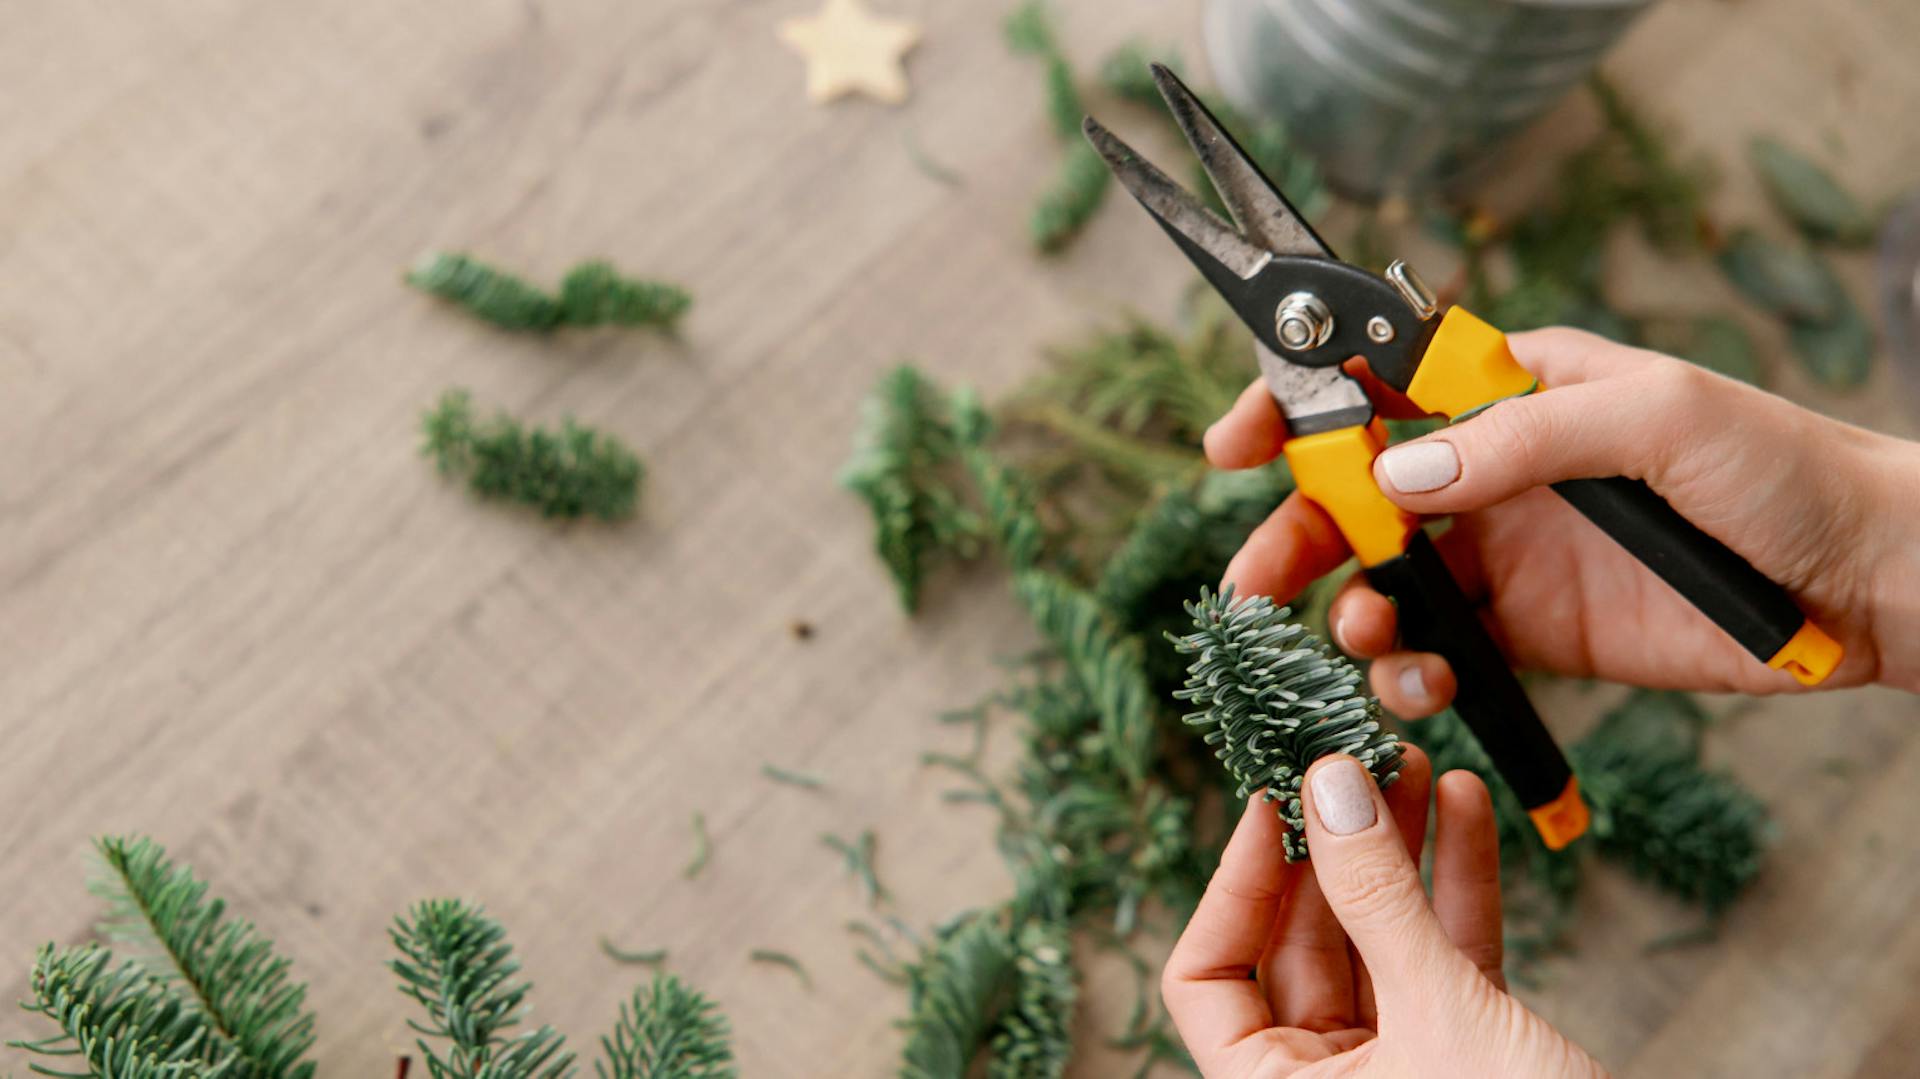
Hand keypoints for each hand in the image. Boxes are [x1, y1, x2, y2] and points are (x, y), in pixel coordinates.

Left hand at [1164, 747, 1606, 1076]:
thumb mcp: (1441, 1017)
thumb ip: (1383, 902)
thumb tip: (1330, 785)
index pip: (1206, 978)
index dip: (1232, 883)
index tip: (1272, 798)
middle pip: (1298, 942)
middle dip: (1332, 845)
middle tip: (1354, 757)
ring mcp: (1397, 1067)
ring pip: (1377, 938)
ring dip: (1397, 849)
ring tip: (1415, 762)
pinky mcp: (1466, 1054)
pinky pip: (1445, 957)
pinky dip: (1456, 885)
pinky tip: (1464, 806)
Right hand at [1205, 328, 1919, 715]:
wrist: (1864, 582)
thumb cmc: (1779, 467)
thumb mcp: (1654, 417)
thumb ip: (1520, 436)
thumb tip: (1397, 472)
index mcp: (1513, 388)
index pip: (1376, 383)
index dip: (1294, 409)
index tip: (1233, 447)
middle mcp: (1493, 469)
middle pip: (1354, 496)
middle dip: (1295, 535)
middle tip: (1261, 583)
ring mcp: (1506, 554)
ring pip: (1382, 581)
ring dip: (1350, 611)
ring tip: (1368, 635)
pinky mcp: (1531, 635)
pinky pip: (1438, 654)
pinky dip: (1409, 674)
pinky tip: (1422, 684)